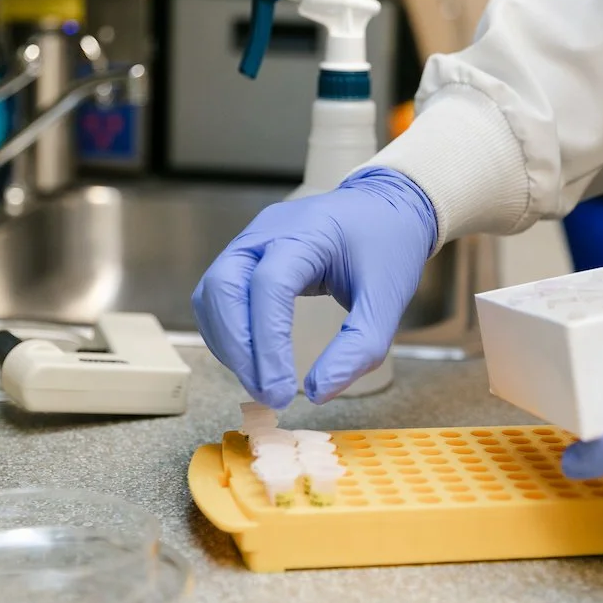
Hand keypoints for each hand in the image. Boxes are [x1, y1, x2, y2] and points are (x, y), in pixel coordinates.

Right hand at [191, 167, 436, 408]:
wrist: (387, 208)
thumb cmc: (389, 246)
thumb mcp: (388, 300)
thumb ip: (359, 348)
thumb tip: (317, 392)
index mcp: (307, 232)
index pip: (269, 286)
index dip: (268, 344)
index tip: (282, 392)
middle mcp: (267, 231)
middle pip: (223, 287)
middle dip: (238, 349)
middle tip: (267, 394)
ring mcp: (251, 240)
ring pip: (212, 293)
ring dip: (228, 344)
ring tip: (261, 383)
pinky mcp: (246, 255)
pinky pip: (218, 295)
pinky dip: (228, 333)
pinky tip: (252, 361)